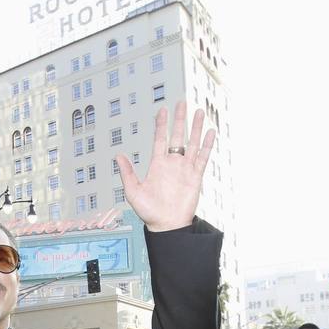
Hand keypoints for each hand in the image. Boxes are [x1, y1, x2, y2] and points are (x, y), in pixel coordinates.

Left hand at [116, 101, 216, 231]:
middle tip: (181, 103)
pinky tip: (210, 132)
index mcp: (157, 165)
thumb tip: (118, 155)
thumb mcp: (133, 191)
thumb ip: (127, 173)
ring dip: (196, 128)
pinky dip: (207, 145)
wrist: (166, 225)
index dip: (161, 124)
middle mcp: (172, 164)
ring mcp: (185, 169)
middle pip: (177, 136)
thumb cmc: (149, 211)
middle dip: (179, 119)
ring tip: (199, 111)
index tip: (162, 109)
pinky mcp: (196, 177)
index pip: (160, 139)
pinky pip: (203, 158)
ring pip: (192, 143)